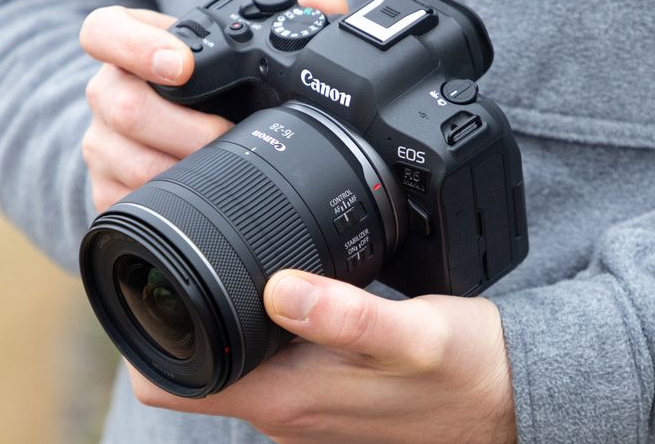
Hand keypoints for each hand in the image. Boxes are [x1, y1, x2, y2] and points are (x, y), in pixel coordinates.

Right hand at [80, 0, 349, 210]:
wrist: (170, 135)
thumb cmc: (201, 87)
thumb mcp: (226, 51)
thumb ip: (277, 21)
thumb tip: (328, 5)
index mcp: (126, 46)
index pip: (104, 32)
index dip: (135, 46)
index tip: (181, 65)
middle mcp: (107, 93)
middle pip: (122, 106)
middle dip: (183, 127)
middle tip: (225, 135)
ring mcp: (100, 143)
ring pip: (126, 160)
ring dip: (179, 169)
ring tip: (220, 171)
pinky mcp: (104, 188)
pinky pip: (127, 201)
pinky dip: (166, 205)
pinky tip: (196, 202)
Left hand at [127, 270, 517, 443]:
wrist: (512, 399)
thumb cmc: (465, 370)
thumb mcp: (411, 335)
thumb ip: (345, 314)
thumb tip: (275, 285)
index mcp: (285, 398)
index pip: (168, 382)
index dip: (142, 332)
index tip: (151, 272)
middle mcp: (281, 411)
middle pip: (191, 367)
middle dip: (176, 310)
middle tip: (186, 244)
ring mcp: (301, 408)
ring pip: (228, 361)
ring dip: (218, 316)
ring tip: (229, 256)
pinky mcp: (324, 395)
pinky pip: (267, 361)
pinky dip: (258, 327)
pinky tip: (281, 288)